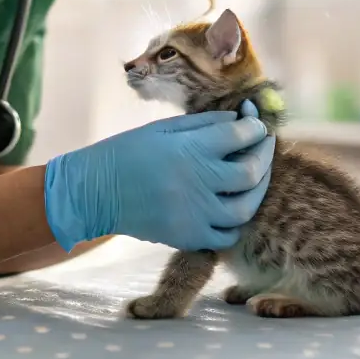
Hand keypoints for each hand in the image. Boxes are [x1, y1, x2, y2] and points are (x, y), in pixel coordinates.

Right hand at [43, 103, 273, 251]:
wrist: (94, 191)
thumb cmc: (127, 151)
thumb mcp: (163, 128)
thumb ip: (204, 124)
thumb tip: (240, 121)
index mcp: (190, 149)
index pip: (239, 135)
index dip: (255, 127)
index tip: (255, 122)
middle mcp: (198, 182)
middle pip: (251, 172)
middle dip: (264, 154)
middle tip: (264, 144)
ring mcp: (195, 214)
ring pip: (246, 207)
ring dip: (258, 190)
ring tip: (256, 176)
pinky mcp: (188, 237)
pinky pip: (227, 235)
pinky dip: (236, 222)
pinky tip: (234, 207)